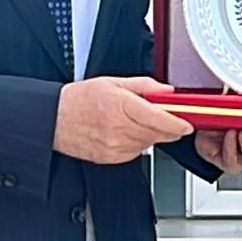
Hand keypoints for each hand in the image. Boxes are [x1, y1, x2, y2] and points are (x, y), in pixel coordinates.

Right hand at [53, 77, 191, 163]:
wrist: (54, 120)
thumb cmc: (80, 100)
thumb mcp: (113, 82)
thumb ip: (144, 86)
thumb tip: (166, 91)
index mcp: (120, 106)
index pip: (158, 118)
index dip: (177, 122)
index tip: (187, 123)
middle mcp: (118, 128)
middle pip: (158, 133)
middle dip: (167, 126)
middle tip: (166, 116)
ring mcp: (115, 146)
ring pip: (149, 143)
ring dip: (152, 134)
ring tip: (135, 120)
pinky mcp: (112, 158)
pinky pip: (137, 152)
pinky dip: (138, 143)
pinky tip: (126, 132)